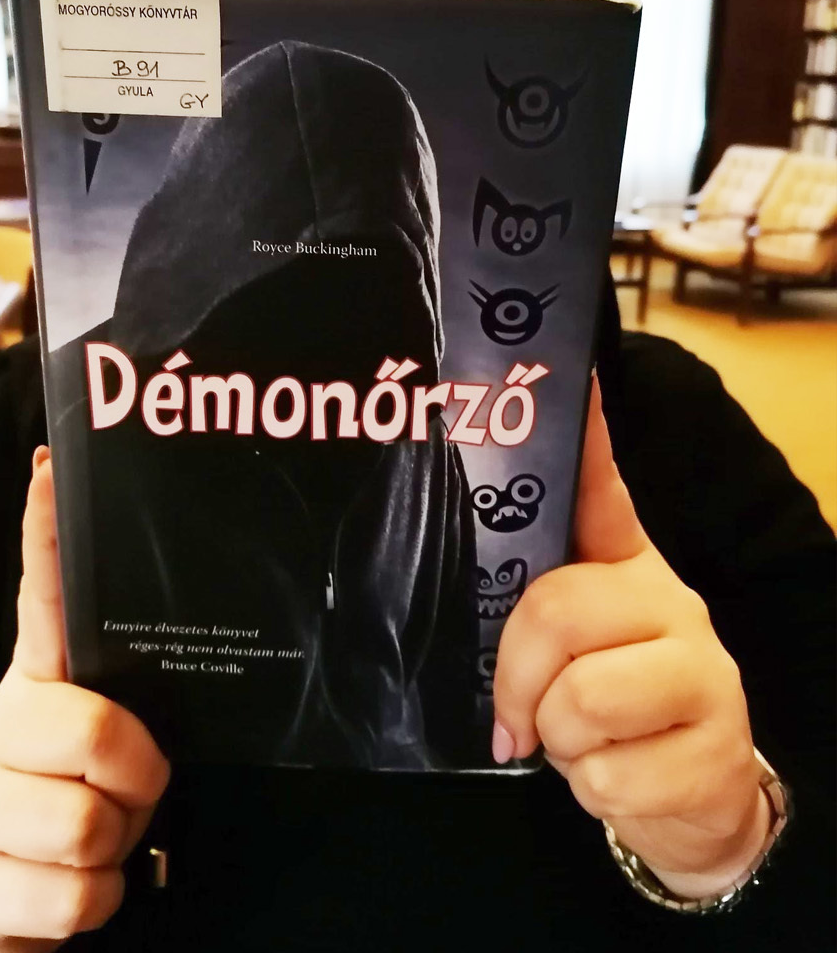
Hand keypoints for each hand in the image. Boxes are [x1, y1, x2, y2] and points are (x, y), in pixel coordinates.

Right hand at [0, 448, 170, 952]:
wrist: (9, 912)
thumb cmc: (75, 813)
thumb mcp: (102, 758)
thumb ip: (126, 708)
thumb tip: (184, 657)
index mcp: (31, 691)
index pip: (40, 604)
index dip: (44, 537)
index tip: (49, 467)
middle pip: (94, 729)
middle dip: (138, 777)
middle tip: (129, 792)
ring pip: (86, 824)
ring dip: (115, 849)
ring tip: (93, 846)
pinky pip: (75, 896)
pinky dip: (94, 904)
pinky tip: (67, 889)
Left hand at [493, 379, 769, 898]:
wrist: (690, 800)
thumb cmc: (608, 707)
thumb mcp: (567, 647)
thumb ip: (525, 597)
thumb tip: (461, 544)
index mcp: (625, 568)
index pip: (602, 492)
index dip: (584, 438)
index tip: (570, 378)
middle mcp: (671, 603)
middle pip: (556, 613)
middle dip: (519, 680)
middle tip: (523, 714)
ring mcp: (706, 674)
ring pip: (579, 701)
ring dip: (557, 739)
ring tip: (579, 740)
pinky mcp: (716, 752)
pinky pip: (605, 773)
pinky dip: (592, 788)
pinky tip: (619, 773)